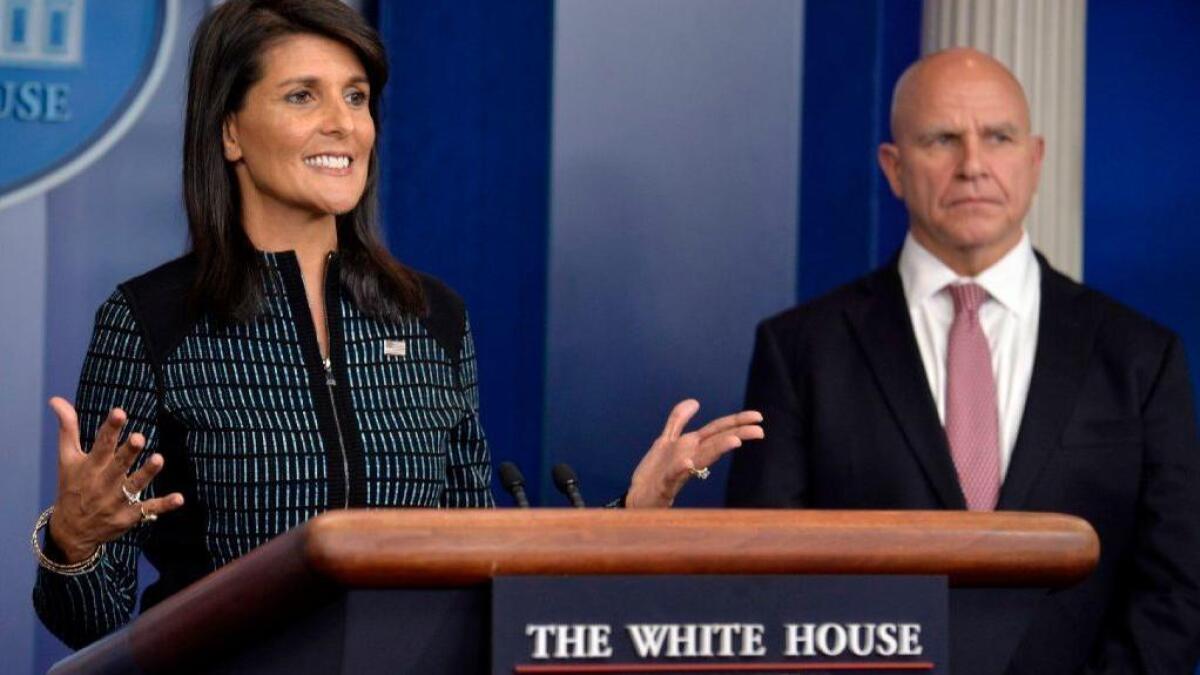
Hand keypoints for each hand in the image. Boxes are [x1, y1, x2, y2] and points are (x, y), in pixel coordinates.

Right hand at [46, 397, 183, 562]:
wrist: (70, 531)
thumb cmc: (72, 487)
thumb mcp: (67, 459)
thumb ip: (68, 429)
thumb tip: (56, 399)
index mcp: (89, 467)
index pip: (101, 446)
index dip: (110, 429)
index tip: (119, 412)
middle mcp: (103, 483)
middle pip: (118, 465)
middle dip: (128, 452)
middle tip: (139, 437)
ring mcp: (117, 500)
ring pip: (135, 485)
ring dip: (147, 473)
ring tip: (159, 459)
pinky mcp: (129, 516)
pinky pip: (148, 510)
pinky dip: (163, 505)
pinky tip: (179, 498)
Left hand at [625, 399, 762, 507]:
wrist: (638, 498)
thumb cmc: (655, 473)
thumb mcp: (666, 441)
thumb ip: (679, 421)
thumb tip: (695, 401)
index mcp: (691, 446)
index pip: (718, 430)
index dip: (736, 421)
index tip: (758, 417)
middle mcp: (690, 457)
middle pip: (716, 442)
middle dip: (738, 434)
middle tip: (759, 431)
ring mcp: (679, 471)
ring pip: (702, 458)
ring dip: (718, 449)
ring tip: (735, 440)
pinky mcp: (665, 484)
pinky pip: (674, 475)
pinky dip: (681, 468)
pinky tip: (688, 462)